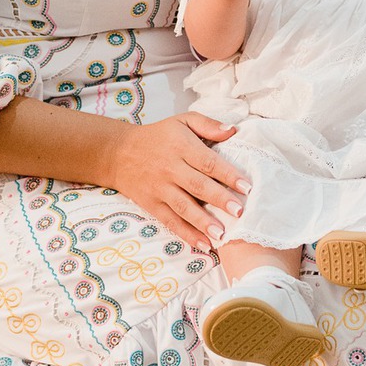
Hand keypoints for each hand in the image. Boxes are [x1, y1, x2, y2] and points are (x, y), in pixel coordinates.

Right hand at [109, 112, 251, 248]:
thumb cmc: (158, 136)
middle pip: (198, 186)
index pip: (208, 162)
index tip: (247, 186)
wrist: (118, 153)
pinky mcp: (151, 205)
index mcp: (181, 146)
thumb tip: (233, 131)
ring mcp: (159, 189)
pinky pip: (170, 221)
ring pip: (184, 207)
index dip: (228, 174)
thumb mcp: (182, 121)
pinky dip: (187, 234)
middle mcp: (170, 168)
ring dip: (203, 222)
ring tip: (222, 234)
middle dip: (219, 199)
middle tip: (240, 211)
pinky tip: (204, 244)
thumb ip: (208, 125)